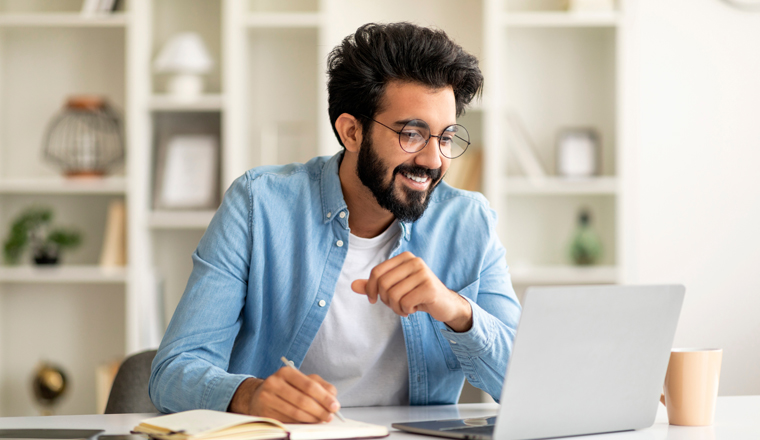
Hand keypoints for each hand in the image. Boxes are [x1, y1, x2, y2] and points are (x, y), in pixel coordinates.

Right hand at [228, 367, 339, 422]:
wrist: (259, 396)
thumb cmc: (286, 388)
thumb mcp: (302, 380)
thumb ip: (320, 385)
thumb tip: (333, 397)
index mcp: (286, 372)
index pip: (309, 385)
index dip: (324, 397)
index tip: (335, 406)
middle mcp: (274, 383)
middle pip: (302, 400)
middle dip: (320, 410)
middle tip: (329, 416)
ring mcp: (267, 398)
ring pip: (295, 412)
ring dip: (312, 419)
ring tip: (321, 419)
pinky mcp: (264, 413)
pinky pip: (287, 421)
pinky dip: (301, 423)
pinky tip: (308, 422)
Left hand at [351, 251, 472, 331]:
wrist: (444, 304)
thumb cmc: (417, 294)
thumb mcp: (394, 288)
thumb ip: (374, 286)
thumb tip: (352, 286)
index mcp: (404, 257)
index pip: (377, 272)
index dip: (370, 289)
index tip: (373, 300)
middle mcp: (414, 261)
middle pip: (383, 284)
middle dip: (386, 300)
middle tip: (396, 305)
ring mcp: (424, 273)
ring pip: (394, 295)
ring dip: (396, 308)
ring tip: (405, 308)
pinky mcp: (430, 288)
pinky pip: (405, 302)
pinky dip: (406, 310)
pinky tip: (414, 308)